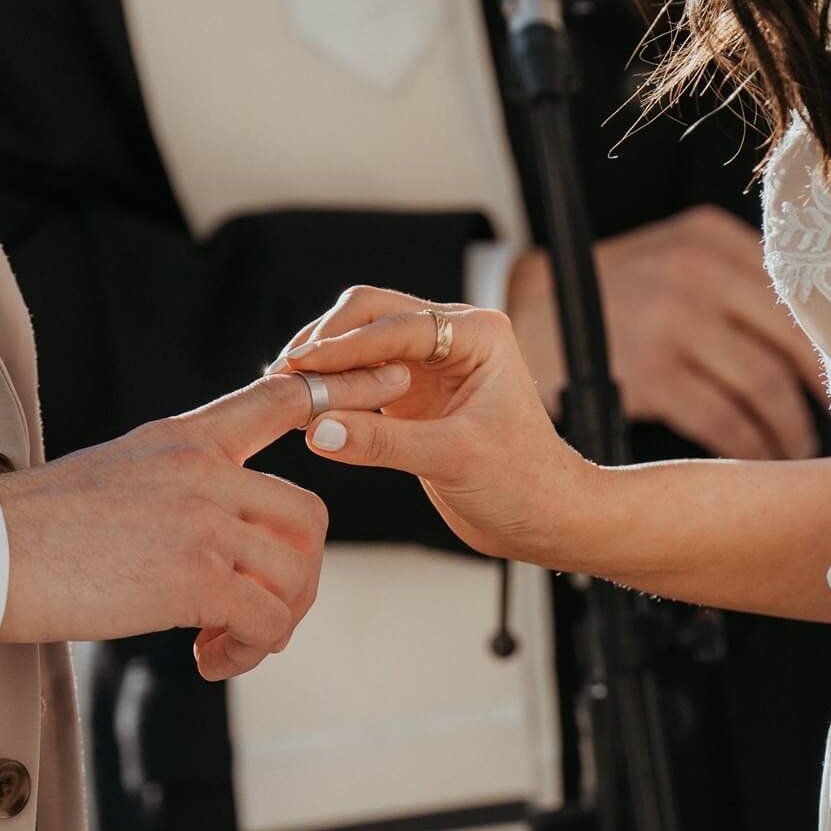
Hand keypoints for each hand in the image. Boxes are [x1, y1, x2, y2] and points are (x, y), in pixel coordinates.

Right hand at [0, 368, 410, 679]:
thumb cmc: (28, 530)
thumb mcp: (111, 478)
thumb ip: (171, 488)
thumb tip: (205, 534)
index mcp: (183, 439)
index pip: (279, 398)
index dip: (345, 385)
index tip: (394, 377)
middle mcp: (203, 471)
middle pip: (307, 518)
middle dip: (297, 577)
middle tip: (256, 617)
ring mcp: (203, 522)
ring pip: (294, 575)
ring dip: (272, 625)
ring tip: (225, 647)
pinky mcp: (194, 579)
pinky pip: (266, 620)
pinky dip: (249, 650)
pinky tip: (209, 659)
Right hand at [267, 287, 601, 567]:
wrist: (545, 517)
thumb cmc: (524, 482)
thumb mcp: (453, 459)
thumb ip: (382, 442)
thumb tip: (316, 427)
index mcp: (477, 334)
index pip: (396, 324)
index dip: (344, 344)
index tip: (300, 364)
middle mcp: (452, 337)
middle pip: (370, 314)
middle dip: (326, 341)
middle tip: (285, 375)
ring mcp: (429, 363)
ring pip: (360, 340)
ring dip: (325, 362)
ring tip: (285, 389)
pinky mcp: (412, 393)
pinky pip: (360, 374)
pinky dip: (333, 385)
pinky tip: (306, 405)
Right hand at [507, 206, 828, 459]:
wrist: (522, 318)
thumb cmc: (607, 299)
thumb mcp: (668, 261)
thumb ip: (732, 283)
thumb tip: (816, 341)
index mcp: (708, 237)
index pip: (798, 292)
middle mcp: (695, 270)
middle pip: (792, 340)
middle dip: (824, 393)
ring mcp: (672, 320)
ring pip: (764, 386)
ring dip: (789, 431)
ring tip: (796, 453)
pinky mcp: (650, 370)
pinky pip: (724, 419)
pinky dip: (751, 448)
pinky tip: (760, 462)